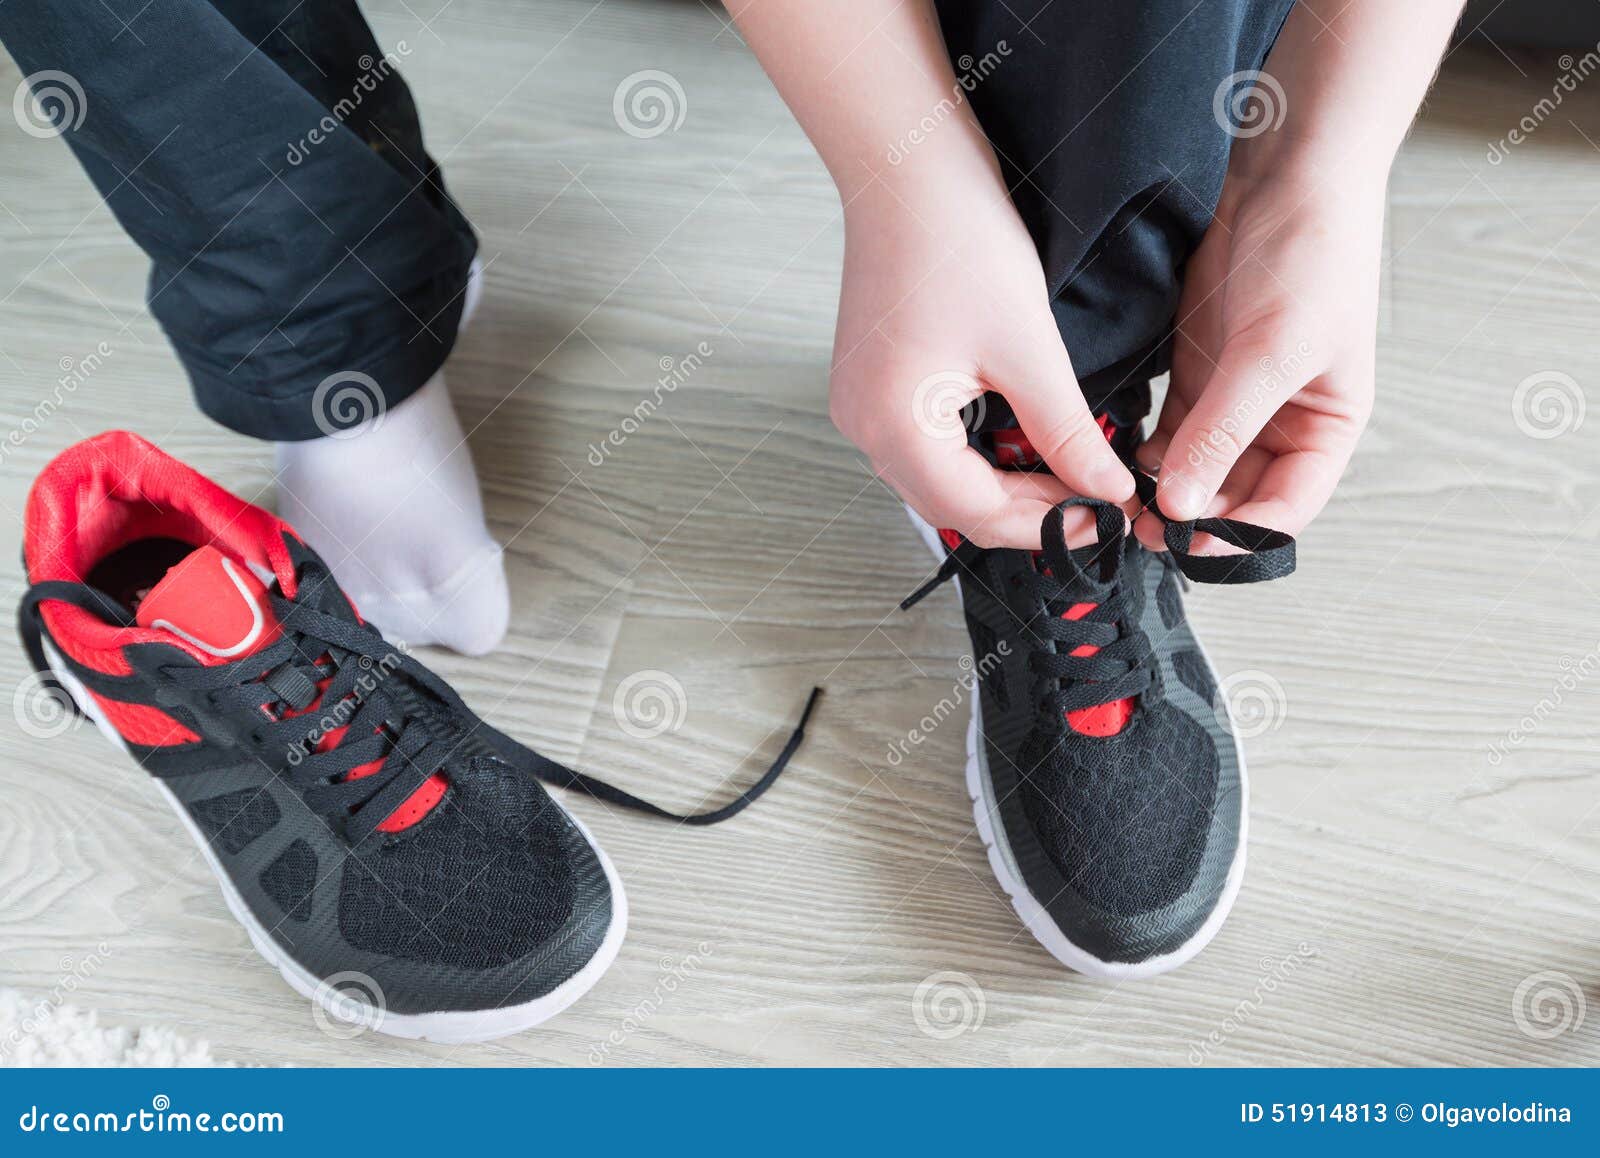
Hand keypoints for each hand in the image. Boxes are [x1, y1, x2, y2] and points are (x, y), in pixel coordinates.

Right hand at [830, 184, 1132, 549]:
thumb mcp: (1028, 347)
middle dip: (1028, 512)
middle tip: (1095, 501)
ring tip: (1069, 475)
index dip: (1046, 524)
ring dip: (1005, 486)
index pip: (976, 514)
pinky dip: (978, 456)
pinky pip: (928, 446)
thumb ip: (1066, 431)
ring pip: (941, 480)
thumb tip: (1106, 491)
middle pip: (954, 506)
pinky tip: (1024, 441)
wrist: (904, 166)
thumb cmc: (958, 240)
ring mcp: (862, 407)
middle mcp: (864, 428)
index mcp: (894, 427)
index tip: (1105, 516)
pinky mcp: (872, 385)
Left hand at [1135, 165, 1381, 551]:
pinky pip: (1170, 434)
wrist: (1284, 177)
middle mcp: (1284, 423)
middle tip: (1137, 533)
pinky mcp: (1199, 375)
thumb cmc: (1310, 257)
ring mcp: (1237, 401)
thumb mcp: (1269, 352)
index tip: (1187, 551)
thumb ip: (1222, 432)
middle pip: (1236, 497)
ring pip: (1198, 470)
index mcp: (1326, 427)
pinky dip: (1146, 454)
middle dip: (1192, 519)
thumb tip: (1182, 506)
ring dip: (1163, 492)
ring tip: (1120, 506)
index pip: (1286, 508)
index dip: (1240, 538)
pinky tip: (1117, 463)